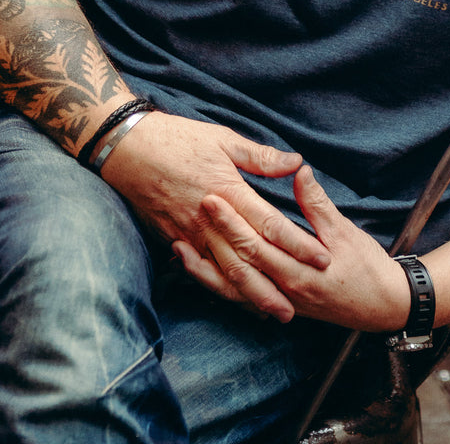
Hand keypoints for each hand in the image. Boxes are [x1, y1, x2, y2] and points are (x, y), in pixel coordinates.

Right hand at [100, 113, 330, 318]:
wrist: (128, 148)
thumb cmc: (178, 138)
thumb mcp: (223, 138)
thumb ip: (260, 156)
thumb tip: (297, 162)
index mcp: (229, 191)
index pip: (270, 225)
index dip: (297, 244)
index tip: (321, 259)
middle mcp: (211, 219)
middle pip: (249, 258)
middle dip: (277, 282)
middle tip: (302, 303)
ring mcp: (191, 232)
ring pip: (225, 271)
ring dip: (251, 294)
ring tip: (274, 312)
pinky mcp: (174, 238)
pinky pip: (201, 270)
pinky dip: (220, 288)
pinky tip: (235, 299)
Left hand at [173, 165, 411, 330]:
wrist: (381, 306)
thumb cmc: (366, 265)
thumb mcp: (345, 230)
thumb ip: (317, 202)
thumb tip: (299, 169)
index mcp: (301, 269)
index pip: (257, 243)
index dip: (233, 220)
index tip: (213, 195)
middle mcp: (285, 289)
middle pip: (240, 262)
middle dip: (215, 235)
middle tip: (193, 207)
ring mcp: (279, 301)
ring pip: (233, 289)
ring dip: (204, 269)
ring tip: (179, 247)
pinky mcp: (278, 306)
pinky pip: (240, 300)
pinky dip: (218, 286)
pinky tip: (200, 272)